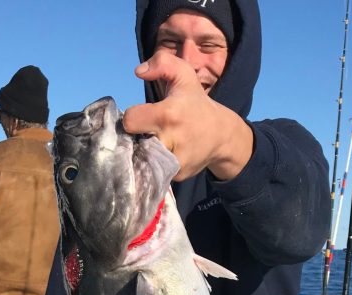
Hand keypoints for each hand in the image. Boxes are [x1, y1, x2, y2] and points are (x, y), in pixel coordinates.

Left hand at [123, 51, 252, 181]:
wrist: (221, 135)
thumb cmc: (196, 103)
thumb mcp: (184, 74)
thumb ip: (162, 62)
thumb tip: (138, 72)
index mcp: (168, 114)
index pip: (130, 120)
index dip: (132, 117)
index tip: (142, 115)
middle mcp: (170, 141)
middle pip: (134, 143)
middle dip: (137, 136)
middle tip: (148, 130)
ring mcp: (174, 162)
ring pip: (143, 160)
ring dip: (144, 151)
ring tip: (155, 141)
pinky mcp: (177, 176)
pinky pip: (155, 171)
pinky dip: (155, 163)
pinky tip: (164, 153)